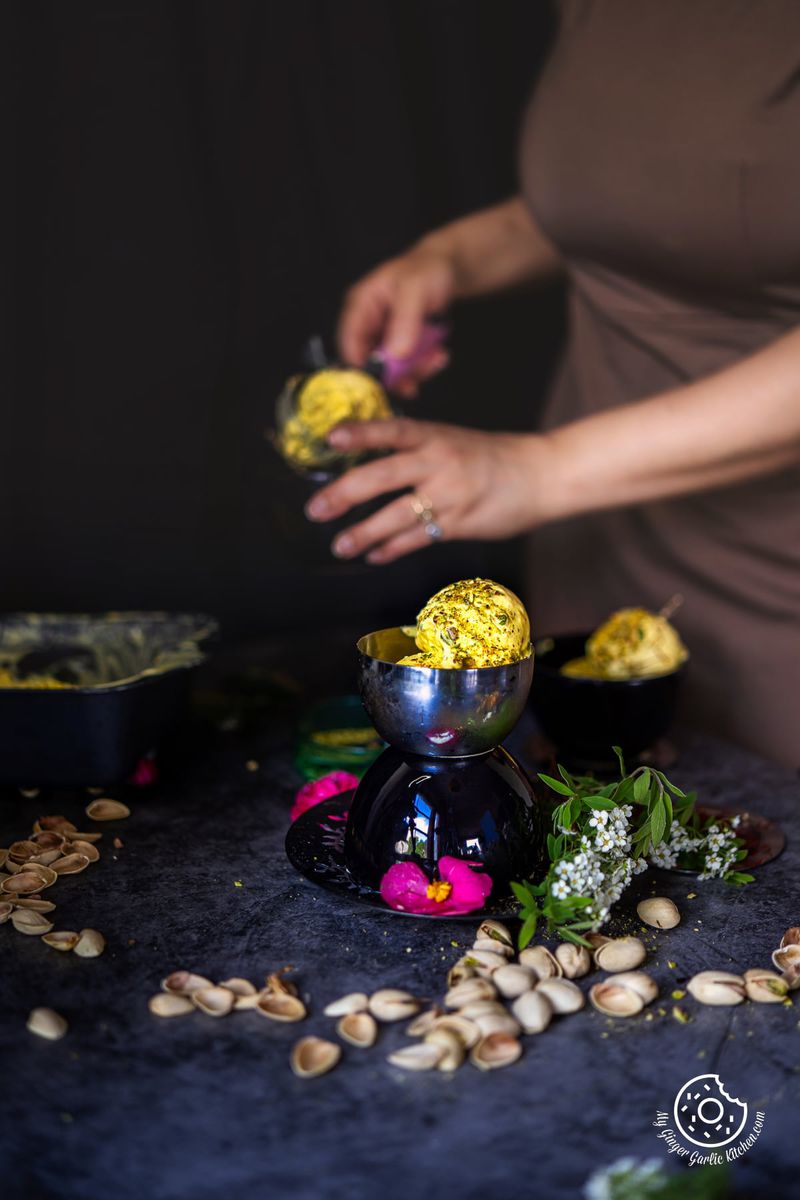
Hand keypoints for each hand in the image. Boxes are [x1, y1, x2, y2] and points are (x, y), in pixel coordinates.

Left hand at [305, 418, 555, 563]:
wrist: (542, 474)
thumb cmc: (494, 458)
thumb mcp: (453, 440)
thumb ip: (417, 451)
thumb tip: (371, 466)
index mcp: (434, 435)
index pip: (391, 430)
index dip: (361, 433)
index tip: (331, 437)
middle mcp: (439, 461)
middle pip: (383, 475)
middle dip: (344, 493)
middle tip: (315, 509)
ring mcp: (449, 493)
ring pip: (396, 515)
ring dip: (363, 533)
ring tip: (340, 545)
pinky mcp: (459, 522)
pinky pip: (418, 538)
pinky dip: (392, 548)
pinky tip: (374, 555)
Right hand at [337, 245, 454, 396]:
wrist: (447, 269)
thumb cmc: (427, 270)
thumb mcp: (415, 290)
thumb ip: (405, 321)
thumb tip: (395, 355)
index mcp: (360, 305)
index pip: (349, 342)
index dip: (361, 366)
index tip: (384, 381)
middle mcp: (367, 324)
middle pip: (369, 361)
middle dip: (395, 373)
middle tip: (419, 373)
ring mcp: (383, 337)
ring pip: (389, 369)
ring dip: (413, 371)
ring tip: (436, 359)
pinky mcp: (398, 345)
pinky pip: (405, 366)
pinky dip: (422, 367)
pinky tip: (438, 356)